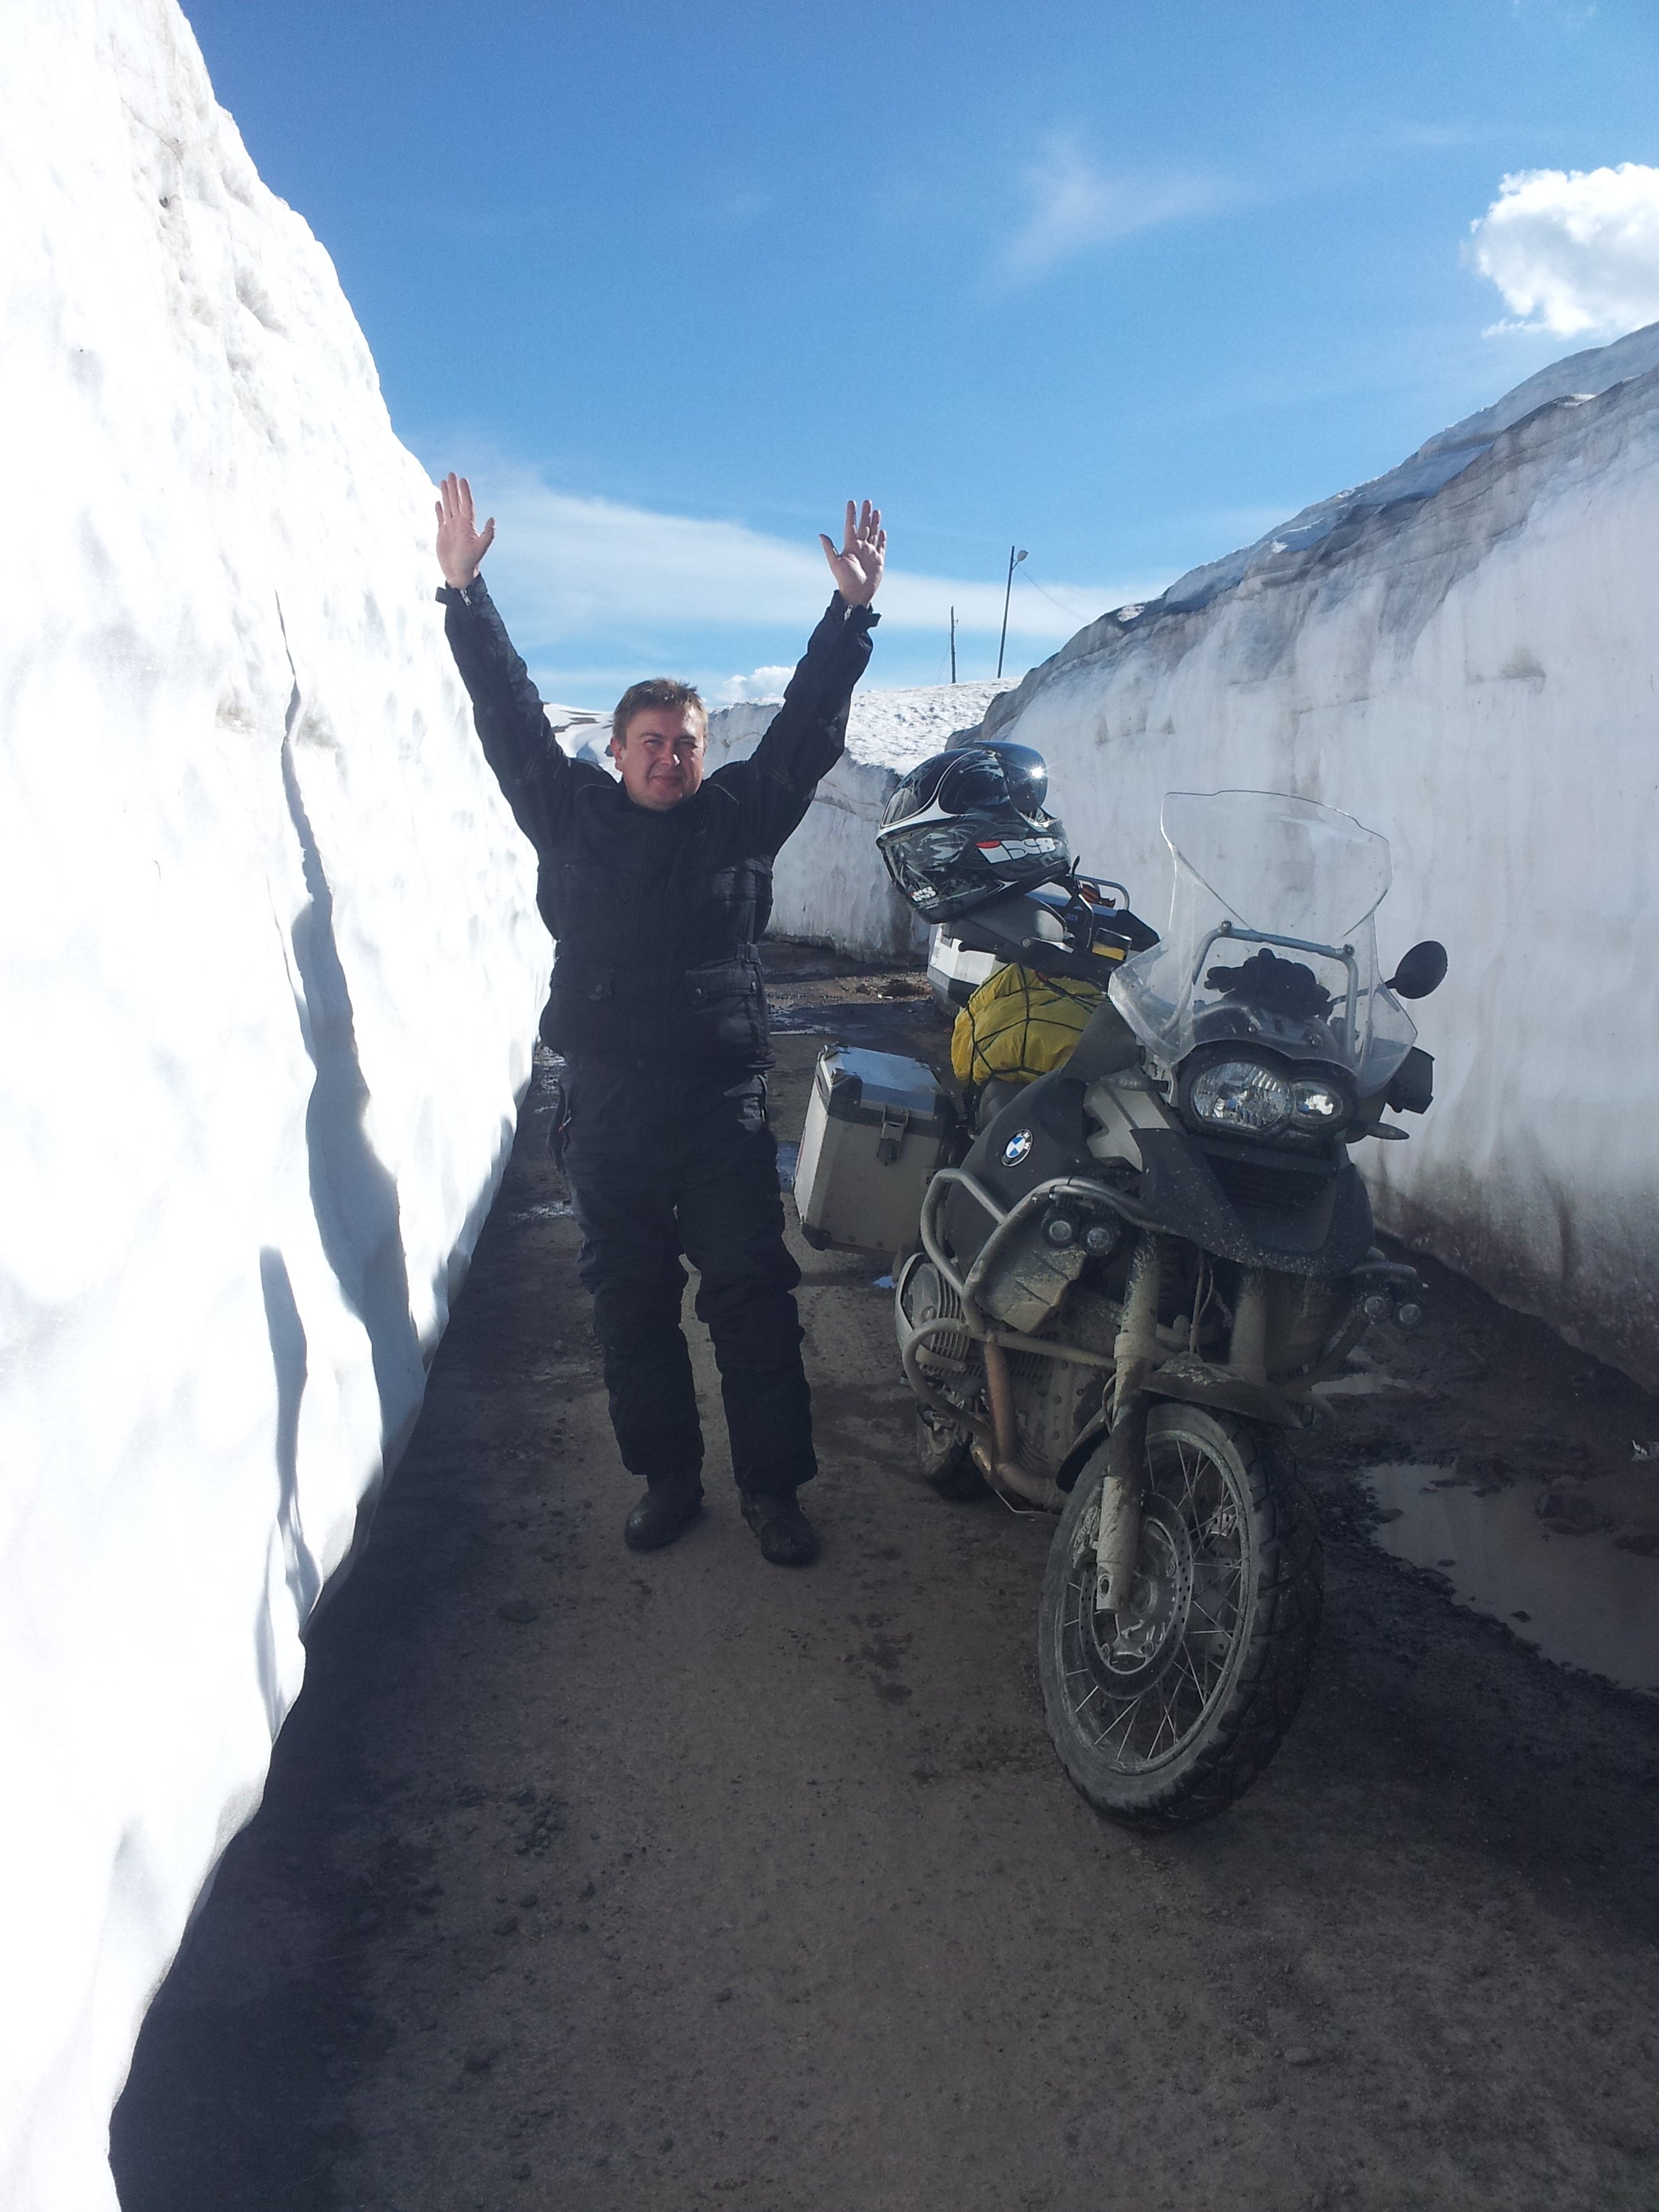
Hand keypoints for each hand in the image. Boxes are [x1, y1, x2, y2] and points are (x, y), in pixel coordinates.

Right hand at [435, 471, 495, 586]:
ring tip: (443, 481)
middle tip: (451, 474)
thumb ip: (488, 534)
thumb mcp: (480, 548)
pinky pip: (440, 518)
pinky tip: (438, 502)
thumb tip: (493, 519)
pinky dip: (439, 510)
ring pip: (448, 507)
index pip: (466, 504)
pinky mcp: (442, 534)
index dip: (464, 492)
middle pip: (456, 501)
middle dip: (453, 488)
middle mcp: (460, 524)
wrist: (459, 574)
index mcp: (468, 525)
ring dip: (446, 494)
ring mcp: (451, 528)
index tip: (462, 479)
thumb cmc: (470, 563)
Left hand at [819, 499, 884, 605]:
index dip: (851, 514)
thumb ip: (829, 548)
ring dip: (875, 522)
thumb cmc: (845, 580)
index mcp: (850, 547)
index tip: (851, 502)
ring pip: (874, 534)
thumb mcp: (835, 563)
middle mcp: (860, 548)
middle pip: (864, 527)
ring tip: (876, 511)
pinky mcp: (878, 561)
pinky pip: (881, 547)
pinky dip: (882, 539)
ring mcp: (870, 553)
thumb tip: (821, 534)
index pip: (851, 526)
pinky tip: (883, 531)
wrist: (857, 595)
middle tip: (867, 501)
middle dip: (865, 514)